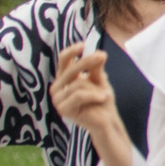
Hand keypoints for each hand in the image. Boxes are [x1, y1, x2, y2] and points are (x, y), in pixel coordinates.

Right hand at [52, 46, 135, 165]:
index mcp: (64, 79)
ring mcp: (58, 99)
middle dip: (87, 62)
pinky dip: (94, 95)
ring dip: (95, 88)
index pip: (63, 61)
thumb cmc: (102, 100)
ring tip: (105, 95)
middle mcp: (57, 88)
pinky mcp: (63, 109)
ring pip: (77, 84)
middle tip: (102, 56)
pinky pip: (79, 95)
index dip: (71, 52)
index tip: (83, 45)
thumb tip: (100, 53)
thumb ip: (96, 68)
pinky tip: (102, 97)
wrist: (107, 120)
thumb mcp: (100, 80)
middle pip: (70, 69)